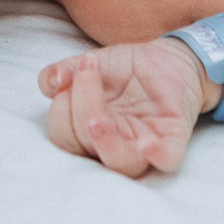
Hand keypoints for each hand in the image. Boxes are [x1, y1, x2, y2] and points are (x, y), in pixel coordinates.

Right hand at [39, 38, 210, 176]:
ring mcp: (142, 145)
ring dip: (106, 142)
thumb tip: (52, 83)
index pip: (63, 134)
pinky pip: (166, 160)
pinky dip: (156, 155)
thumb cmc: (125, 68)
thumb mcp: (92, 62)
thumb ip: (67, 71)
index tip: (78, 69)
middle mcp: (113, 144)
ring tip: (97, 119)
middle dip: (82, 108)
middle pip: (86, 147)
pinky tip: (148, 143)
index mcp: (88, 131)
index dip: (62, 107)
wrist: (166, 60)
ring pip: (121, 163)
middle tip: (89, 69)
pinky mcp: (172, 141)